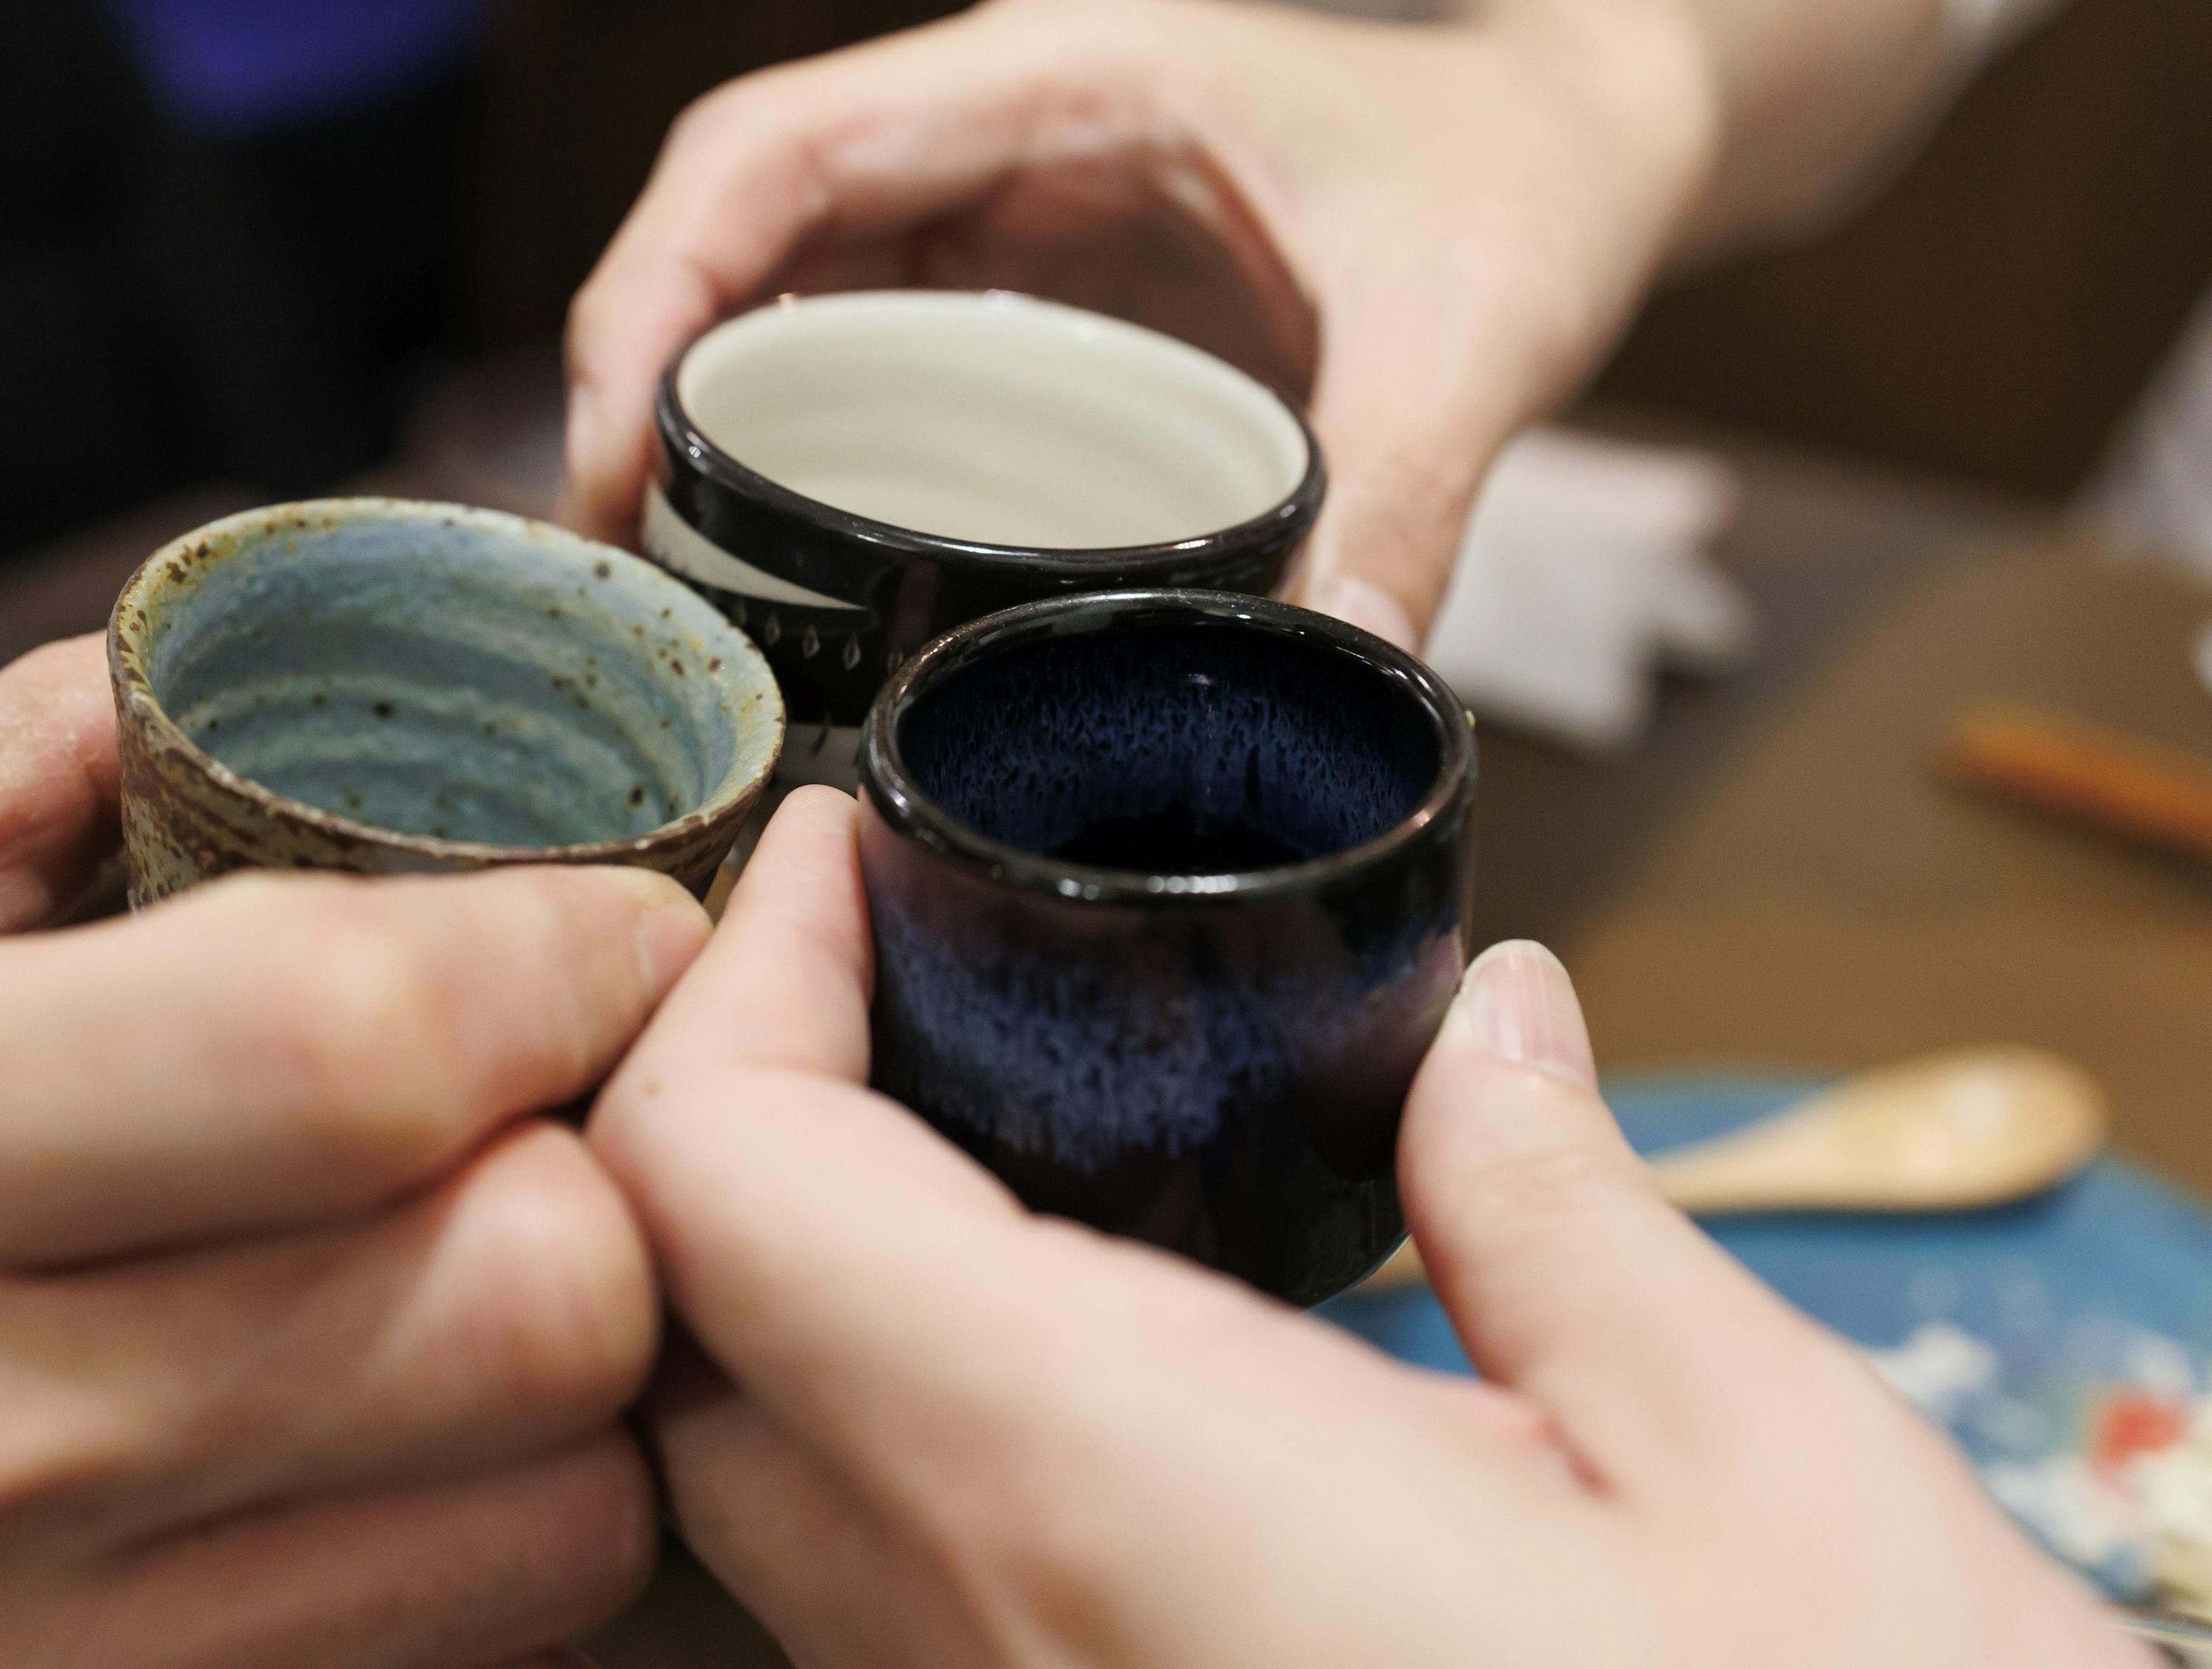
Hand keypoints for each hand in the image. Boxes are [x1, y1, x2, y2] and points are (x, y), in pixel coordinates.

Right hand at [0, 640, 705, 1667]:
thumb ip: (27, 777)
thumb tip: (296, 658)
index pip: (362, 1042)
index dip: (570, 961)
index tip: (619, 926)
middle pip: (536, 1304)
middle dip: (601, 1176)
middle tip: (547, 1119)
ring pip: (553, 1524)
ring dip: (572, 1391)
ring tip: (466, 1294)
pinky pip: (462, 1663)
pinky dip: (485, 1547)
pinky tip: (384, 1460)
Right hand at [559, 0, 1713, 644]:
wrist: (1562, 131)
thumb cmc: (1518, 175)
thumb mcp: (1480, 327)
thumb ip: (1409, 490)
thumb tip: (1332, 677)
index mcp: (1060, 79)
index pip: (779, 150)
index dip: (656, 289)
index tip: (603, 449)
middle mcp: (995, 119)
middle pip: (735, 218)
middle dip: (636, 374)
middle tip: (612, 568)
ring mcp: (995, 192)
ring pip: (775, 280)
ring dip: (694, 410)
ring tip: (663, 581)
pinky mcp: (1017, 270)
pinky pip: (854, 332)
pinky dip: (790, 429)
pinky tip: (773, 548)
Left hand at [589, 790, 2141, 1666]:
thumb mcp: (1770, 1485)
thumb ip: (1566, 1213)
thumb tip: (1489, 1030)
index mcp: (1109, 1492)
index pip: (719, 1186)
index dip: (734, 979)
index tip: (842, 859)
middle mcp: (979, 1645)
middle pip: (679, 1330)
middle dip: (727, 1101)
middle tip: (878, 956)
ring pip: (742, 1481)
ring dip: (784, 1265)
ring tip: (951, 1104)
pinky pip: (867, 1599)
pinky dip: (876, 1418)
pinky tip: (1055, 1331)